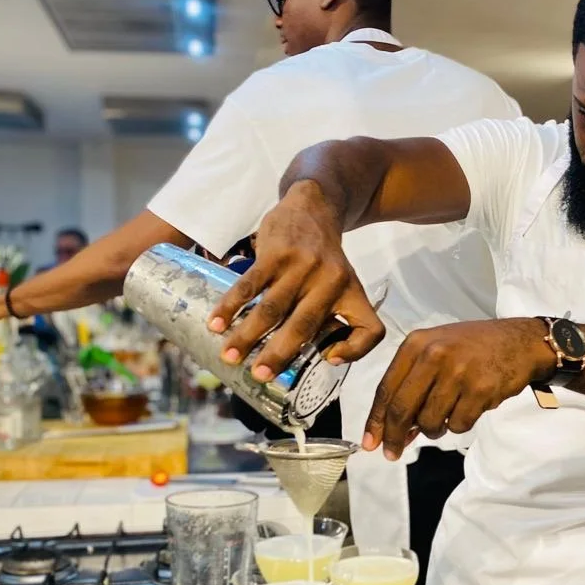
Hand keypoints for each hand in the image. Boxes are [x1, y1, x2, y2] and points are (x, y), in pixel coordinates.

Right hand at [207, 182, 384, 381]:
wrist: (314, 208)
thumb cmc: (325, 260)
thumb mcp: (345, 284)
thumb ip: (338, 318)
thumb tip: (328, 358)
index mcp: (351, 294)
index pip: (368, 328)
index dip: (355, 351)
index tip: (327, 359)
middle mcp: (330, 281)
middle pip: (304, 326)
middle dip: (279, 354)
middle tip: (258, 376)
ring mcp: (301, 266)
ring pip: (271, 309)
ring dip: (247, 335)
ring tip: (229, 355)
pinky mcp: (275, 253)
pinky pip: (250, 284)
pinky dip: (231, 306)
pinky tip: (216, 322)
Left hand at [364, 319, 556, 459]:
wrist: (519, 341)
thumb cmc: (472, 348)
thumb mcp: (436, 350)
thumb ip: (412, 384)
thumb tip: (394, 431)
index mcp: (416, 344)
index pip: (386, 389)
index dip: (376, 420)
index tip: (370, 443)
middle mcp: (434, 355)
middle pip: (402, 409)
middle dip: (394, 437)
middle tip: (393, 453)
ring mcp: (457, 372)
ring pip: (429, 422)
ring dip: (434, 429)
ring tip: (447, 414)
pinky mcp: (480, 390)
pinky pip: (458, 425)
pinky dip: (460, 424)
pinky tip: (470, 407)